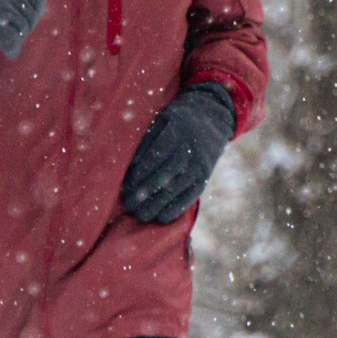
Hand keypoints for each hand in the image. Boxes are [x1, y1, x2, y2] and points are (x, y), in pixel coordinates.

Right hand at [0, 0, 55, 60]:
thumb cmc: (2, 6)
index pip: (39, 1)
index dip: (33, 12)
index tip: (15, 8)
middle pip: (31, 16)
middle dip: (24, 25)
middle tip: (5, 21)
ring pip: (23, 28)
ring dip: (16, 36)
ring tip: (0, 28)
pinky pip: (14, 40)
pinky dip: (10, 47)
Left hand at [121, 84, 235, 223]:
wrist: (211, 119)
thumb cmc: (177, 121)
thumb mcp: (161, 121)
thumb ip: (147, 142)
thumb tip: (131, 168)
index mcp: (176, 132)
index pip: (155, 157)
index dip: (139, 175)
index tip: (125, 188)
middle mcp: (190, 150)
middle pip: (166, 175)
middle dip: (145, 193)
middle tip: (128, 205)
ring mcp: (199, 165)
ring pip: (178, 188)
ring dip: (158, 204)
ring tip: (141, 215)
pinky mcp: (205, 177)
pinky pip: (191, 196)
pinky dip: (177, 208)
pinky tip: (162, 218)